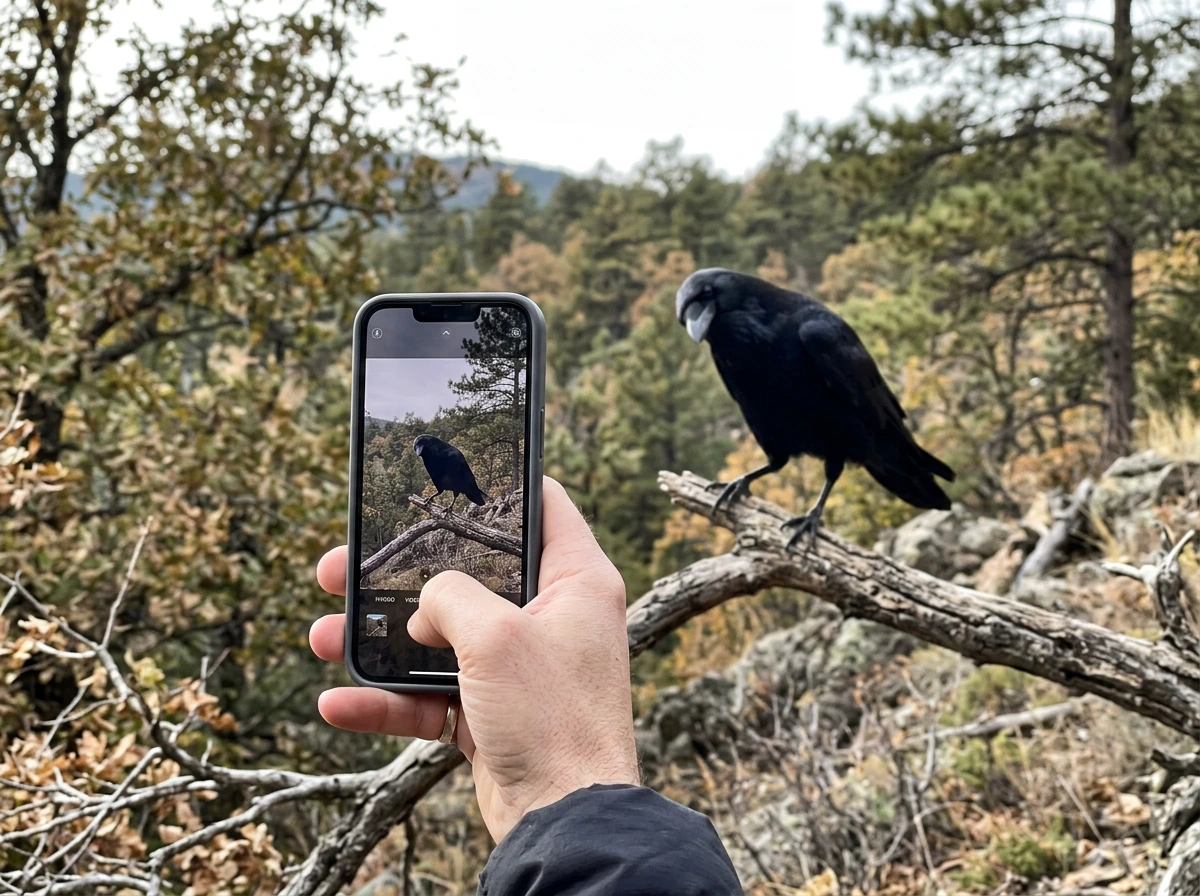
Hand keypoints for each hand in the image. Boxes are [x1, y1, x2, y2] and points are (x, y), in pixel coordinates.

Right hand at [309, 477, 639, 841]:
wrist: (564, 821)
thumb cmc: (553, 719)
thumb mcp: (495, 636)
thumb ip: (450, 597)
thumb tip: (425, 606)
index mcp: (576, 580)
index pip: (542, 507)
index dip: (498, 486)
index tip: (446, 477)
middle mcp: (550, 616)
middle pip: (468, 575)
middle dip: (401, 574)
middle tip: (345, 565)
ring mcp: (519, 667)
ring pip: (438, 638)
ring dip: (379, 641)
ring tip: (322, 634)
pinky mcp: (492, 712)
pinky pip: (431, 696)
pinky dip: (388, 700)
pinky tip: (338, 701)